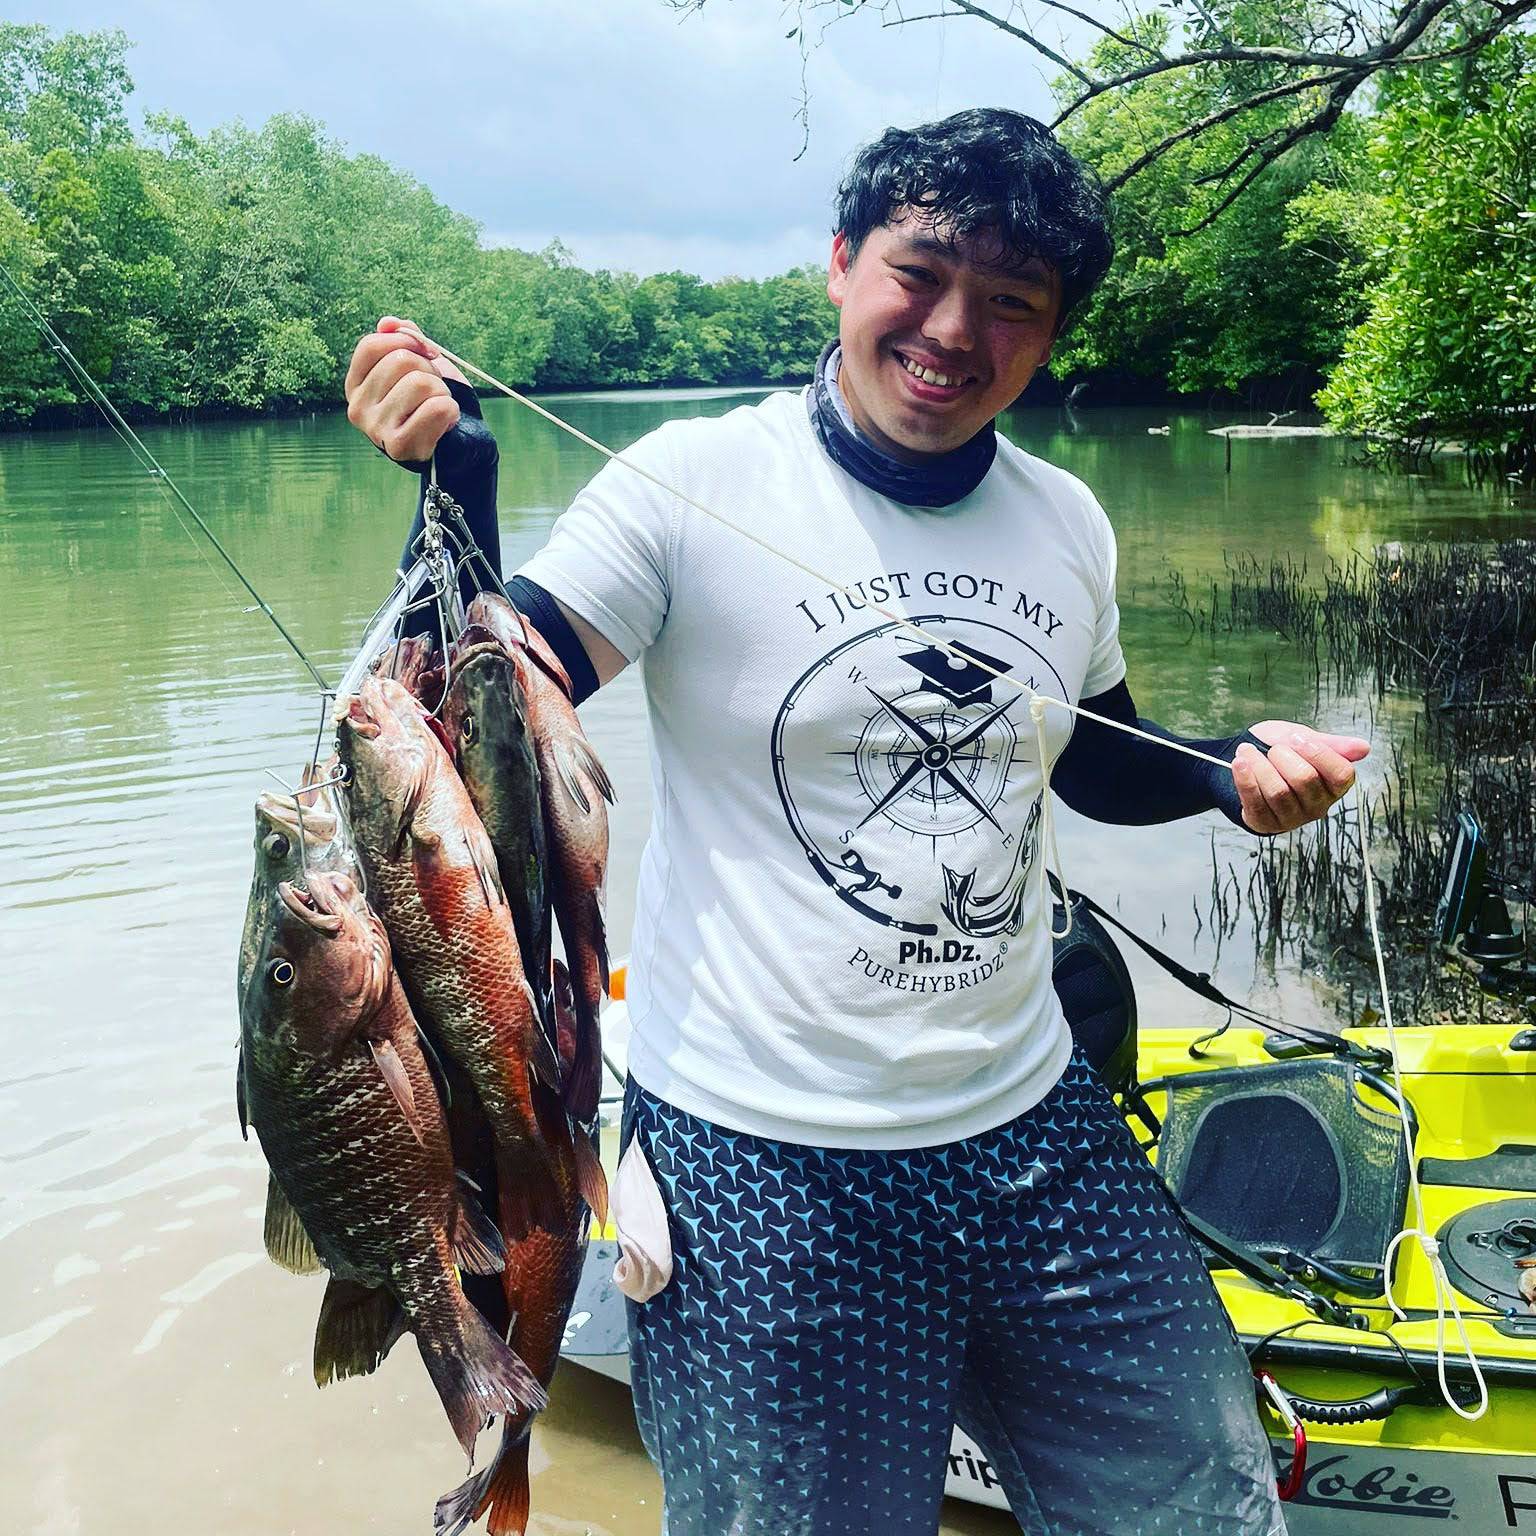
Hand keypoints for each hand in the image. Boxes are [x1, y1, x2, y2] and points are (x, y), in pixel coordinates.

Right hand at [343, 317, 467, 463]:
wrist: (457, 442)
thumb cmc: (432, 400)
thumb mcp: (418, 363)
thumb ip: (403, 339)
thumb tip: (389, 323)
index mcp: (356, 385)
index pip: (371, 346)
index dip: (407, 341)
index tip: (429, 353)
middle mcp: (358, 407)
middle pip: (400, 362)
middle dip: (429, 369)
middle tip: (434, 389)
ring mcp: (375, 429)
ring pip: (420, 383)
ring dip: (442, 391)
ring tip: (439, 406)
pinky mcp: (398, 446)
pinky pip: (435, 408)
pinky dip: (450, 409)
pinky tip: (447, 420)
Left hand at [1232, 723, 1369, 834]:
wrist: (1248, 758)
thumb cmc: (1282, 750)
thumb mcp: (1306, 739)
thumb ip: (1332, 745)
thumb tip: (1364, 748)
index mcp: (1335, 785)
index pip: (1341, 774)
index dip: (1318, 753)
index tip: (1295, 738)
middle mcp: (1318, 806)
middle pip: (1305, 779)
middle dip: (1283, 756)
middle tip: (1272, 748)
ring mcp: (1292, 818)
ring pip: (1278, 791)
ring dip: (1259, 765)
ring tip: (1247, 751)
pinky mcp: (1266, 823)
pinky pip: (1255, 802)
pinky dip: (1245, 779)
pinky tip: (1240, 763)